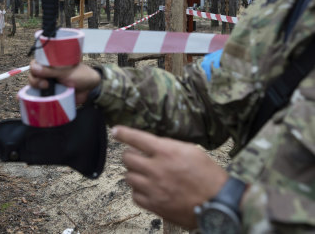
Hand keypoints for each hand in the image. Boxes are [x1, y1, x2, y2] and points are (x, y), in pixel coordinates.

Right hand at [28, 60, 100, 103]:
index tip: (39, 73)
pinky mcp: (50, 94)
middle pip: (33, 75)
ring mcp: (48, 83)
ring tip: (45, 89)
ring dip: (35, 88)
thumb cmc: (81, 76)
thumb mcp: (66, 72)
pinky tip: (33, 98)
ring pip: (34, 85)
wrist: (91, 89)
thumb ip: (50, 70)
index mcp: (51, 63)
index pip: (36, 63)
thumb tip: (34, 68)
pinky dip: (35, 97)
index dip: (34, 68)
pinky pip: (39, 95)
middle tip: (45, 84)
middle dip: (34, 80)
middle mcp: (48, 72)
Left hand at [112, 126, 227, 228]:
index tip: (115, 131)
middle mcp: (157, 169)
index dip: (123, 133)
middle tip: (138, 157)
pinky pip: (135, 195)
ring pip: (129, 176)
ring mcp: (154, 188)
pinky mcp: (154, 205)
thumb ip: (169, 146)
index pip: (137, 138)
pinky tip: (148, 189)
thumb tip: (152, 145)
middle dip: (130, 155)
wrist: (219, 204)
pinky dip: (139, 191)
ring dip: (135, 173)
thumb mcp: (191, 151)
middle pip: (127, 158)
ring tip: (146, 174)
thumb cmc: (209, 176)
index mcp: (167, 152)